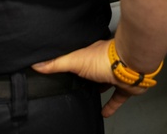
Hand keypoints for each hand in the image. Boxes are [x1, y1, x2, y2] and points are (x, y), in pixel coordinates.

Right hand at [32, 39, 149, 117]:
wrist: (130, 66)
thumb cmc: (104, 59)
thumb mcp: (75, 60)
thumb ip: (56, 63)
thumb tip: (37, 64)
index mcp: (91, 54)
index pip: (79, 57)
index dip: (73, 62)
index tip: (64, 68)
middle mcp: (104, 64)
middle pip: (92, 70)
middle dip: (86, 76)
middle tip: (76, 85)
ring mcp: (115, 76)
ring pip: (105, 83)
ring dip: (99, 89)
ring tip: (88, 96)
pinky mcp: (124, 88)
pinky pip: (116, 99)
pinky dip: (110, 106)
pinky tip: (104, 113)